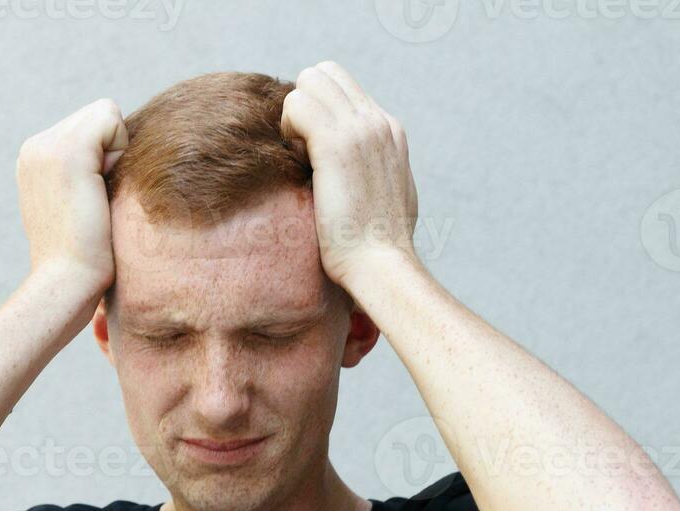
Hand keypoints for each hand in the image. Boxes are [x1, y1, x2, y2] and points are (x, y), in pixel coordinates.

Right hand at [16, 98, 127, 301]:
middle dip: (111, 152)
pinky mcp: (66, 152)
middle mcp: (34, 147)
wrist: (66, 283)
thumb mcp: (81, 206)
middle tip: (96, 202)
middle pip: (99, 115)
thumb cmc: (84, 259)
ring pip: (106, 114)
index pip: (89, 126)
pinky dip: (119, 151)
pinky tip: (102, 191)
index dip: (105, 158)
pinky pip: (111, 117)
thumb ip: (90, 176)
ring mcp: (46, 146)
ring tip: (97, 199)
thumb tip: (117, 161)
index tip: (91, 201)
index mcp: (36, 159)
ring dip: (116, 155)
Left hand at [280, 62, 418, 292]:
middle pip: (325, 73)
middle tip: (300, 149)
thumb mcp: (385, 199)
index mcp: (390, 132)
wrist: (381, 267)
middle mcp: (378, 122)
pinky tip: (297, 163)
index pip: (343, 89)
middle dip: (303, 105)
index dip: (318, 113)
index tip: (314, 154)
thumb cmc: (377, 248)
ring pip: (309, 81)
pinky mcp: (337, 144)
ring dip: (293, 116)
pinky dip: (288, 129)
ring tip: (299, 156)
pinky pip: (297, 104)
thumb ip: (375, 172)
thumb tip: (360, 173)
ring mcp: (360, 129)